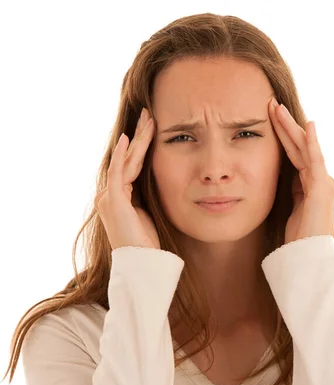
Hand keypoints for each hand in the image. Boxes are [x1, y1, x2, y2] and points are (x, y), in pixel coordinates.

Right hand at [94, 107, 159, 249]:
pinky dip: (122, 155)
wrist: (142, 263)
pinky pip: (118, 172)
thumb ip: (149, 197)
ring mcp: (109, 198)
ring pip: (125, 161)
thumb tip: (164, 183)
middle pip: (127, 158)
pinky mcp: (113, 201)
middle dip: (139, 135)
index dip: (141, 145)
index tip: (152, 127)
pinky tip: (129, 139)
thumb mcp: (151, 213)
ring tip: (148, 120)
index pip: (131, 164)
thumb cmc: (149, 242)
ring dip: (138, 139)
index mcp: (119, 197)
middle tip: (149, 114)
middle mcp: (110, 195)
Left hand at [268, 98, 333, 243]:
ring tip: (276, 109)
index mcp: (311, 185)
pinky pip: (315, 160)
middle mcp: (321, 180)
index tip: (270, 119)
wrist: (308, 258)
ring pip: (305, 148)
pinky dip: (312, 142)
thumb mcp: (292, 209)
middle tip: (271, 105)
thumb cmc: (299, 239)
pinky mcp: (322, 187)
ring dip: (291, 127)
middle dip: (285, 125)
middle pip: (299, 146)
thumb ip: (292, 192)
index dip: (283, 136)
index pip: (295, 154)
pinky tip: (308, 125)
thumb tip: (283, 178)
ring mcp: (323, 182)